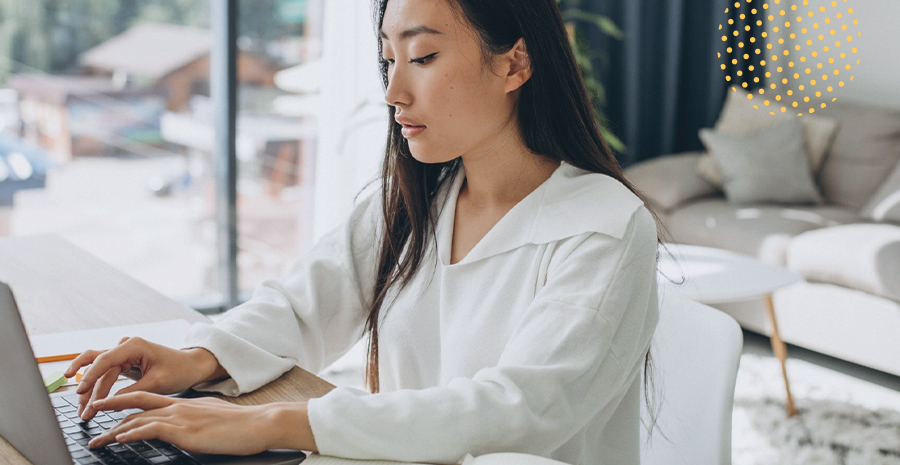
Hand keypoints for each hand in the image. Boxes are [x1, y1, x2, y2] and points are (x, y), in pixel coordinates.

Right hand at [65, 337, 225, 420]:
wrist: (191, 366)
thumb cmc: (179, 370)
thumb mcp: (157, 383)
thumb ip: (131, 392)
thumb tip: (108, 405)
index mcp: (134, 345)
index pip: (104, 360)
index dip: (90, 377)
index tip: (79, 392)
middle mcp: (125, 346)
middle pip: (97, 367)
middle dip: (88, 390)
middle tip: (83, 412)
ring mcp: (123, 353)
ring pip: (97, 371)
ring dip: (89, 391)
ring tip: (83, 412)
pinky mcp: (123, 362)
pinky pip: (104, 374)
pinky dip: (96, 388)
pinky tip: (88, 402)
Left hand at [87, 392, 317, 454]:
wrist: (260, 423)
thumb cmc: (244, 426)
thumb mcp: (216, 418)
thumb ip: (199, 420)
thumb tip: (192, 428)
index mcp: (187, 403)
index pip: (150, 400)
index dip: (128, 402)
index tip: (111, 407)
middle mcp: (180, 406)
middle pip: (137, 403)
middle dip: (112, 407)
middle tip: (92, 412)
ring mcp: (181, 417)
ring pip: (138, 419)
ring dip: (113, 430)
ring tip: (96, 439)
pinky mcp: (185, 430)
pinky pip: (151, 429)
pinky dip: (132, 433)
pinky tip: (119, 439)